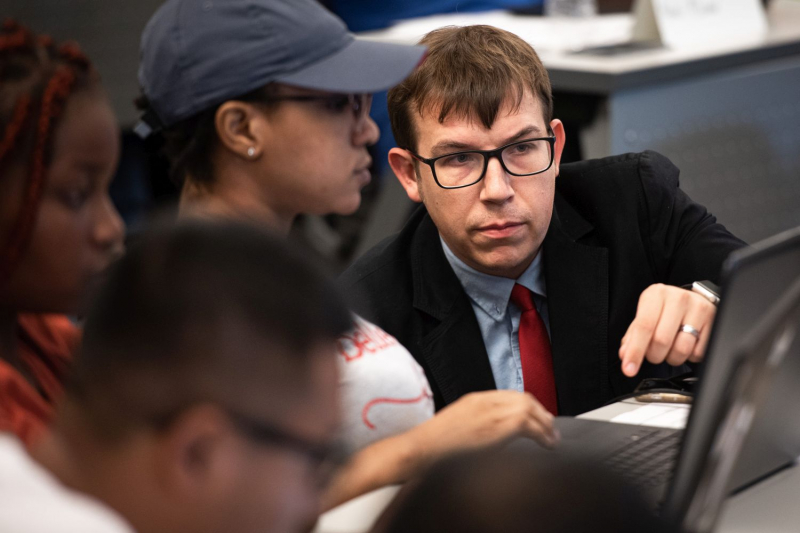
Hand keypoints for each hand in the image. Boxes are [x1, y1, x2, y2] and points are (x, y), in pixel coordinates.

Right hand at [319, 390, 557, 510]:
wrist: (419, 451)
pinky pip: (527, 422)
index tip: (538, 418)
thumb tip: (491, 437)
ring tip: (552, 438)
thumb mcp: (456, 429)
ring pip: (528, 408)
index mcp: (473, 399)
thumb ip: (475, 427)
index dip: (529, 406)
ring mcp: (489, 411)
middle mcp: (483, 401)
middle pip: (523, 398)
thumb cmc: (432, 448)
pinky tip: (547, 443)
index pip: (510, 395)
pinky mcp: (494, 425)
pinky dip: (542, 432)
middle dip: (541, 412)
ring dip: (544, 423)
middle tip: (550, 428)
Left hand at [619, 283, 715, 376]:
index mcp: (656, 294)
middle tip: (654, 353)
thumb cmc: (665, 309)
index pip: (643, 327)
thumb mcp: (646, 316)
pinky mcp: (714, 321)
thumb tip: (626, 355)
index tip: (629, 369)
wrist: (692, 299)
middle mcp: (678, 298)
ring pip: (681, 349)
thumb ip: (633, 336)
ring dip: (672, 358)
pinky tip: (687, 345)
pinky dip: (689, 357)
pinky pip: (698, 353)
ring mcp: (699, 308)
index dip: (635, 351)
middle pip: (661, 341)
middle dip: (654, 355)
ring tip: (671, 348)